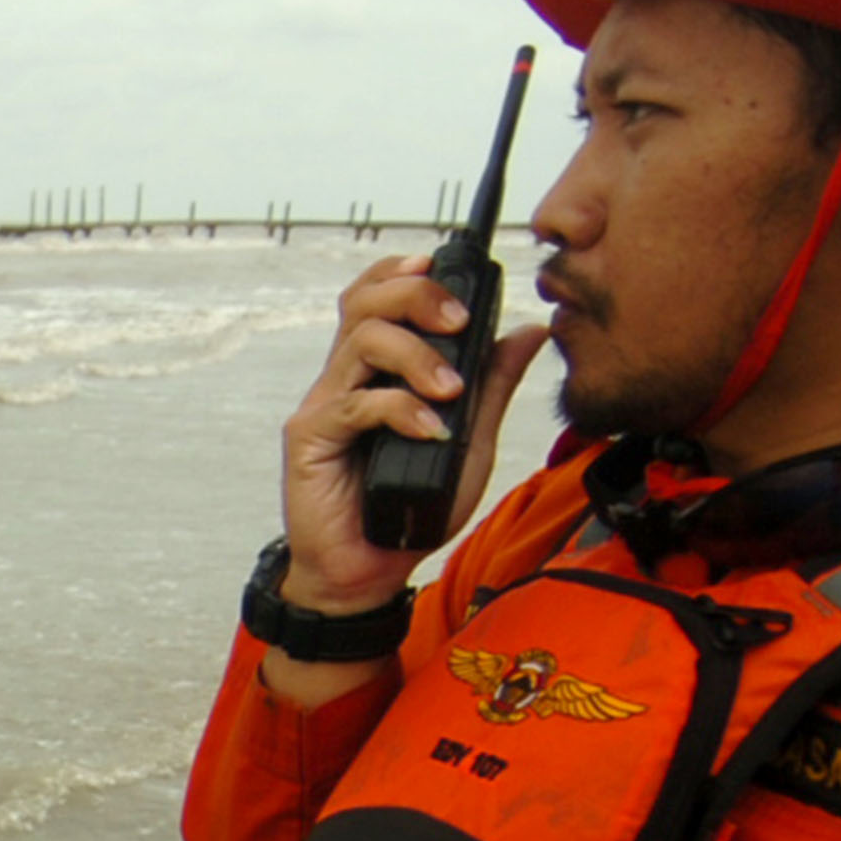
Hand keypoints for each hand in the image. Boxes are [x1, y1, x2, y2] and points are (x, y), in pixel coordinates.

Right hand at [277, 256, 548, 609]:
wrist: (367, 574)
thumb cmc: (409, 510)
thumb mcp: (471, 442)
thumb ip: (493, 387)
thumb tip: (528, 332)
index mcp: (379, 370)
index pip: (380, 295)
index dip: (407, 271)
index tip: (446, 266)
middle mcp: (348, 377)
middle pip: (366, 301)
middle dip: (416, 295)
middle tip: (459, 322)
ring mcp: (327, 404)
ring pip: (362, 341)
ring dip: (416, 354)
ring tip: (451, 391)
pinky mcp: (312, 436)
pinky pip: (356, 403)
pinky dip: (400, 410)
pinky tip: (430, 432)